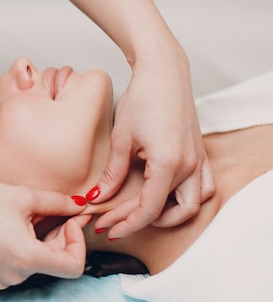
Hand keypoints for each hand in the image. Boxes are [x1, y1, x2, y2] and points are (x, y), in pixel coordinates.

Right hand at [0, 182, 87, 289]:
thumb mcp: (22, 197)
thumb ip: (57, 203)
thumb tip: (80, 206)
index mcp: (29, 257)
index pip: (74, 267)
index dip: (78, 243)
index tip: (68, 221)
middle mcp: (18, 275)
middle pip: (55, 261)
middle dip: (61, 235)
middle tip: (56, 210)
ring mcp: (3, 279)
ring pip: (37, 261)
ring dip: (41, 240)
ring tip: (28, 215)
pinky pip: (19, 264)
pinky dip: (24, 247)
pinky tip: (11, 226)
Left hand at [91, 59, 214, 238]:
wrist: (163, 72)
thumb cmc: (143, 98)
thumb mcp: (121, 139)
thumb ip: (112, 174)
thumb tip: (98, 197)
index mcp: (168, 164)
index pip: (149, 209)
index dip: (126, 223)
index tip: (108, 229)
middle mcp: (189, 166)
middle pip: (170, 212)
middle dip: (140, 221)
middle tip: (114, 222)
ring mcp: (198, 160)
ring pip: (193, 204)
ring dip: (170, 215)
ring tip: (141, 213)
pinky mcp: (199, 153)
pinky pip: (202, 187)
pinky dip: (186, 199)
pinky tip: (164, 197)